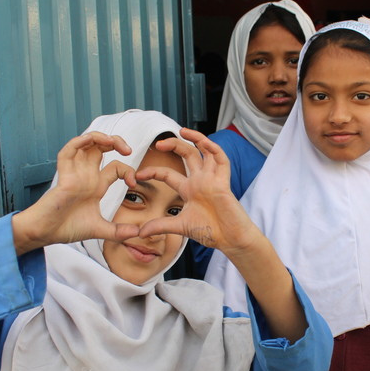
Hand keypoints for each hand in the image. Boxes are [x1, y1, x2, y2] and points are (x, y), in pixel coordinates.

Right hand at [12, 132, 138, 253]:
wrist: (45, 234)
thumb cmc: (66, 228)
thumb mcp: (100, 230)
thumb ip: (118, 231)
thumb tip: (138, 233)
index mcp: (95, 185)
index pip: (115, 167)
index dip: (128, 171)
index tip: (133, 183)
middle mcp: (86, 176)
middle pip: (100, 148)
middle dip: (116, 142)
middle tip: (128, 150)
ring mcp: (74, 174)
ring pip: (85, 144)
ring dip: (98, 137)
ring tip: (111, 141)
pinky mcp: (63, 176)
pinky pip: (68, 152)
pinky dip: (79, 142)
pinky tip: (90, 141)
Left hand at [135, 128, 260, 254]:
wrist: (230, 239)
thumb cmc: (210, 232)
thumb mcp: (179, 227)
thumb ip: (160, 226)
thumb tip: (140, 232)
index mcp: (189, 189)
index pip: (168, 174)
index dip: (153, 171)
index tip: (139, 175)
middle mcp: (201, 181)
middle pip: (188, 155)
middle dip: (174, 146)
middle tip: (159, 144)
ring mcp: (213, 180)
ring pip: (206, 151)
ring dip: (196, 139)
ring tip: (182, 131)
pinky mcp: (224, 183)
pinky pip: (222, 160)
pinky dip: (214, 149)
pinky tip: (204, 142)